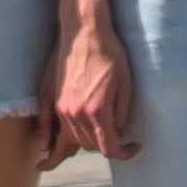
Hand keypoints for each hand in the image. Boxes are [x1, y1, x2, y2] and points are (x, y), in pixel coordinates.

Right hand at [52, 0, 137, 161]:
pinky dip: (59, 142)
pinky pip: (55, 131)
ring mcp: (62, 109)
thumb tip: (117, 132)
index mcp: (97, 111)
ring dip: (88, 142)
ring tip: (101, 137)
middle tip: (120, 134)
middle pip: (91, 146)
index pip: (109, 148)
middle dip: (107, 144)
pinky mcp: (55, 101)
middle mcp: (75, 114)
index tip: (134, 147)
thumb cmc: (109, 54)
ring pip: (74, 141)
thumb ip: (121, 115)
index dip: (124, 153)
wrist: (84, 32)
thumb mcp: (125, 84)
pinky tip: (52, 154)